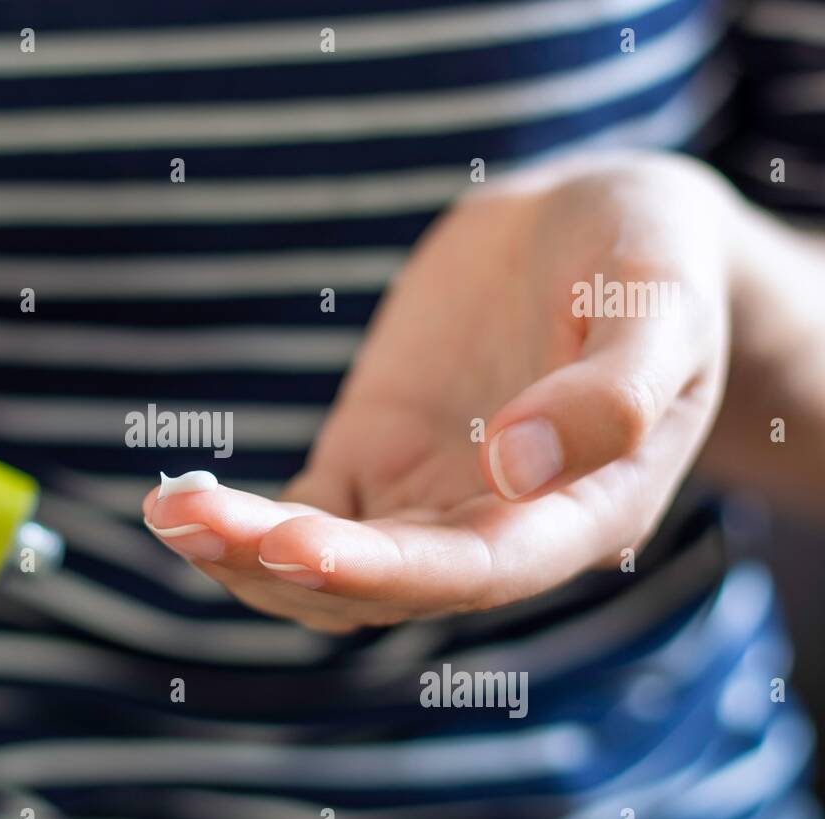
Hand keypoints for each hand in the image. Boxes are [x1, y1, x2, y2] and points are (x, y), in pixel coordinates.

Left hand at [144, 153, 735, 632]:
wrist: (594, 227)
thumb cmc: (651, 261)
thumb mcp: (657, 303)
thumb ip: (609, 392)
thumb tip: (513, 468)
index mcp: (582, 512)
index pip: (478, 569)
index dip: (384, 570)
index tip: (290, 542)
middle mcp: (497, 526)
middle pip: (382, 584)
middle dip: (281, 565)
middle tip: (188, 519)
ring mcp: (427, 496)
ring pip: (328, 567)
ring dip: (246, 554)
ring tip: (167, 512)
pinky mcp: (374, 457)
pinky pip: (302, 514)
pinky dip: (243, 521)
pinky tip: (179, 502)